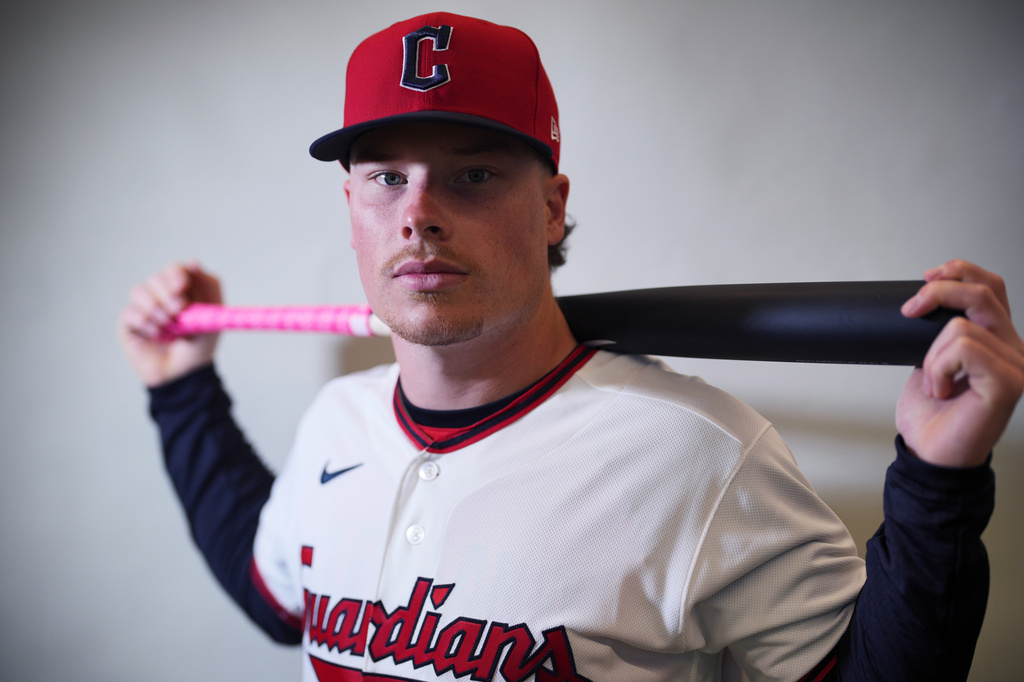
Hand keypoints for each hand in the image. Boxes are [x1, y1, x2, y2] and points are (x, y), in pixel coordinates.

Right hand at [118, 261, 222, 386]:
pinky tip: (157, 335)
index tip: (183, 286)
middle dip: (168, 294)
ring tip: (170, 328)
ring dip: (157, 310)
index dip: (175, 274)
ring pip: (139, 292)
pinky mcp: (129, 323)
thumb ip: (208, 286)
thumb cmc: (200, 344)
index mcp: (182, 291)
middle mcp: (160, 296)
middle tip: (179, 310)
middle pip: (155, 278)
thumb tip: (194, 261)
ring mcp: (143, 308)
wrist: (187, 374)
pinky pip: (130, 313)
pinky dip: (146, 323)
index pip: (173, 269)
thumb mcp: (213, 315)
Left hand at [897, 260, 1023, 467]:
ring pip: (961, 325)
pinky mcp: (1009, 382)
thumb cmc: (931, 413)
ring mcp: (1018, 366)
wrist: (929, 452)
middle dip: (938, 293)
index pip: (992, 286)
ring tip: (935, 382)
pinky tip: (942, 389)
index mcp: (1001, 340)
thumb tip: (925, 299)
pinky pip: (963, 348)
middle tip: (909, 311)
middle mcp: (1017, 349)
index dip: (959, 271)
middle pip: (983, 292)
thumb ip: (941, 332)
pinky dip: (938, 366)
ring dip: (931, 355)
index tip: (925, 280)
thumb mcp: (931, 359)